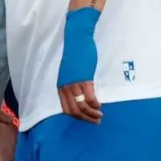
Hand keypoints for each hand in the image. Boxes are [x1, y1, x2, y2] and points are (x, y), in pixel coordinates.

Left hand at [57, 8, 102, 123]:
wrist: (76, 39)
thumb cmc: (74, 54)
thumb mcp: (69, 72)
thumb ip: (71, 84)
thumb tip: (79, 94)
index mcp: (60, 86)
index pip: (66, 108)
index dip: (77, 116)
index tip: (86, 118)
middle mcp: (65, 86)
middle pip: (74, 110)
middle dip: (85, 118)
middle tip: (96, 121)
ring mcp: (74, 83)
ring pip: (82, 106)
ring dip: (92, 113)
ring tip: (99, 115)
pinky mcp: (84, 78)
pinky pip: (90, 96)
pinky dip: (95, 104)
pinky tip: (100, 106)